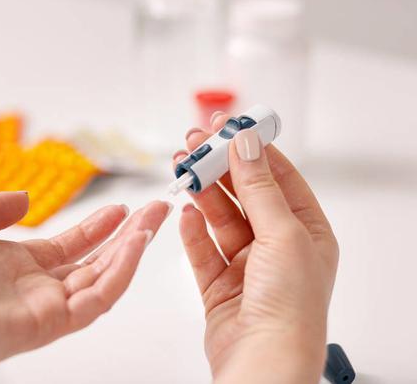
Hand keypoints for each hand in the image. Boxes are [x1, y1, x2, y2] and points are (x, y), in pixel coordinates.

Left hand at [0, 192, 170, 372]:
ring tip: (153, 223)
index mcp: (17, 264)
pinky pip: (94, 299)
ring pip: (103, 280)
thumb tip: (26, 199)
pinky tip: (134, 246)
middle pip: (96, 261)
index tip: (123, 208)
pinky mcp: (48, 323)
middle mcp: (37, 286)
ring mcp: (45, 306)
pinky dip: (120, 273)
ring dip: (131, 251)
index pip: (71, 246)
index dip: (99, 227)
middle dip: (128, 235)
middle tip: (156, 210)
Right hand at [174, 115, 338, 382]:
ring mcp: (246, 265)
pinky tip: (184, 212)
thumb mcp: (281, 234)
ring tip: (181, 168)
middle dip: (218, 168)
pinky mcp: (218, 283)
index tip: (228, 126)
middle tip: (193, 143)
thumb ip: (259, 187)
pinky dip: (192, 230)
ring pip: (219, 218)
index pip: (278, 178)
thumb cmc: (290, 307)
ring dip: (201, 193)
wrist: (263, 362)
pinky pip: (202, 248)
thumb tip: (246, 143)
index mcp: (305, 232)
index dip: (252, 149)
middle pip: (243, 195)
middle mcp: (277, 246)